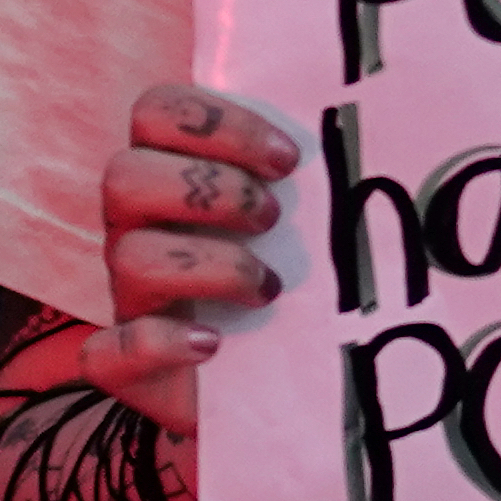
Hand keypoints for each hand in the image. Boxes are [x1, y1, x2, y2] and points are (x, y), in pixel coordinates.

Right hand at [81, 83, 299, 471]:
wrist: (277, 387)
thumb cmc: (295, 286)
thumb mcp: (309, 219)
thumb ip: (320, 171)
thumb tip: (392, 123)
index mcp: (169, 175)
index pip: (156, 112)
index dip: (216, 123)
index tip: (288, 159)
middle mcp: (137, 229)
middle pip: (126, 177)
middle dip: (211, 191)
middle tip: (273, 218)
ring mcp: (128, 297)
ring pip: (131, 257)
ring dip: (212, 265)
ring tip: (267, 287)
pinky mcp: (125, 366)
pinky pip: (109, 352)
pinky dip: (162, 344)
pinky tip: (213, 344)